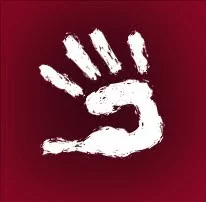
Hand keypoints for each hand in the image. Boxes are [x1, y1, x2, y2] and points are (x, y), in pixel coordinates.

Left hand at [39, 31, 162, 156]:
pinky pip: (139, 66)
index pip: (71, 87)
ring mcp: (121, 84)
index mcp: (92, 100)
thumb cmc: (119, 144)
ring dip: (103, 49)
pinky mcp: (140, 83)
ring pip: (110, 64)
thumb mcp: (91, 143)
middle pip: (88, 69)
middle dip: (79, 56)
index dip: (58, 79)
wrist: (144, 146)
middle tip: (69, 42)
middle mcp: (105, 88)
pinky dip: (138, 52)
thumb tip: (45, 146)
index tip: (43, 69)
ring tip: (95, 34)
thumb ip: (68, 143)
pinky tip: (133, 37)